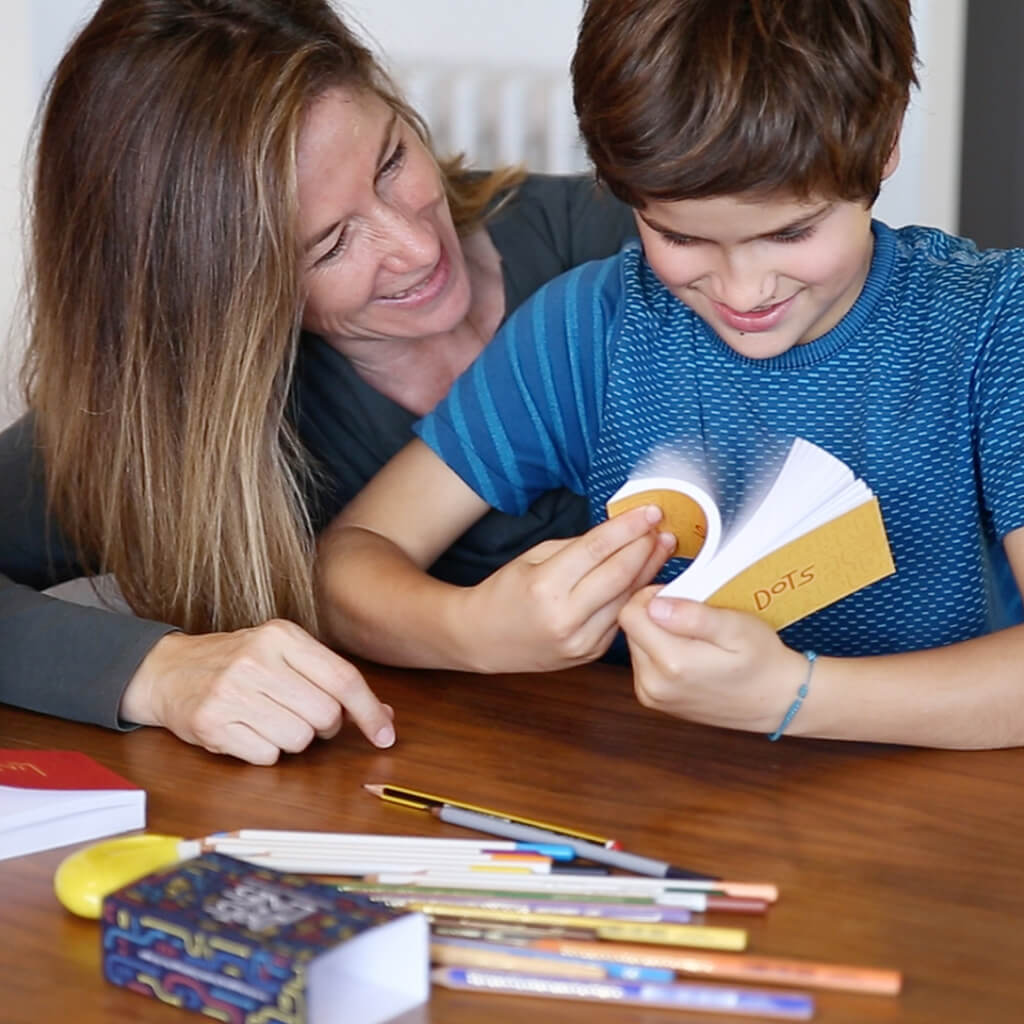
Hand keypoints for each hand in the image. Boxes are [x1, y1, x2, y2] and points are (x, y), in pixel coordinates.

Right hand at [119, 620, 395, 763]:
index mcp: (282, 635)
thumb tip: (385, 716)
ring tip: (269, 719)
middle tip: (303, 715)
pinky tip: (248, 730)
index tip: (384, 734)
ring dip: (293, 739)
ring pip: (298, 740)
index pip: (343, 678)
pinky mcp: (212, 724)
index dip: (369, 711)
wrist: (167, 670)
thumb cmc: (239, 662)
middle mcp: (257, 659)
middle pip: (325, 715)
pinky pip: (267, 756)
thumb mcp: (285, 655)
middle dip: (323, 726)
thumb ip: (332, 680)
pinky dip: (265, 751)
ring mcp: (231, 692)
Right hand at [460, 505, 675, 671]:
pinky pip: (620, 618)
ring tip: (662, 548)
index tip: (650, 511)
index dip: (628, 527)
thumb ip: (577, 547)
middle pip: (619, 575)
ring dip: (649, 570)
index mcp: (544, 587)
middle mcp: (565, 617)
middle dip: (645, 547)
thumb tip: (620, 533)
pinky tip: (646, 577)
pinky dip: (636, 596)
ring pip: (627, 598)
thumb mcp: (533, 557)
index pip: (597, 549)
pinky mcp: (590, 653)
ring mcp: (580, 640)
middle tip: (662, 527)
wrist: (482, 638)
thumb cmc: (505, 592)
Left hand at [619, 588, 805, 732]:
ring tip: (694, 636)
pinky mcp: (654, 700)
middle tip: (692, 616)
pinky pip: (643, 663)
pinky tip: (689, 653)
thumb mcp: (736, 628)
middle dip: (655, 615)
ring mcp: (652, 696)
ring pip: (636, 645)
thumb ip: (693, 616)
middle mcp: (653, 685)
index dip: (651, 596)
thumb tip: (655, 605)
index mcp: (671, 664)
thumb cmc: (761, 660)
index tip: (678, 595)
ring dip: (658, 634)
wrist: (776, 700)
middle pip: (631, 630)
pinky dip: (660, 651)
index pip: (630, 614)